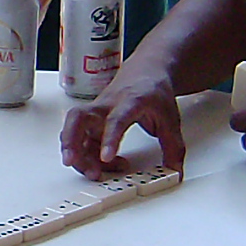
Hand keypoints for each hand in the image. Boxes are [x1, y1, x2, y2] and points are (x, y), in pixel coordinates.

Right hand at [62, 68, 184, 176]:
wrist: (146, 72)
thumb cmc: (153, 92)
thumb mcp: (170, 119)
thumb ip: (173, 148)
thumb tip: (175, 173)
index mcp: (130, 101)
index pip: (116, 119)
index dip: (109, 138)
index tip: (105, 157)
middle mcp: (107, 106)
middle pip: (78, 118)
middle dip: (70, 141)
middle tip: (71, 161)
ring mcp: (96, 113)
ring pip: (73, 130)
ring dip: (77, 154)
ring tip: (95, 172)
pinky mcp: (92, 122)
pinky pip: (81, 140)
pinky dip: (86, 156)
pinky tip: (103, 165)